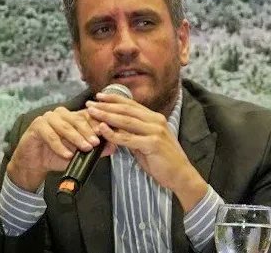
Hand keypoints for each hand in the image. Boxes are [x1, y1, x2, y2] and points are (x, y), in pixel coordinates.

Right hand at [6, 107, 113, 191]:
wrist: (34, 163)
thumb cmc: (56, 155)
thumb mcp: (77, 153)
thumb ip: (95, 150)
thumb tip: (113, 147)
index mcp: (72, 116)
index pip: (87, 116)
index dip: (97, 123)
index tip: (106, 132)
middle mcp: (61, 114)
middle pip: (77, 119)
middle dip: (88, 131)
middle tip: (97, 142)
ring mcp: (48, 118)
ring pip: (65, 126)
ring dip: (76, 138)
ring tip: (86, 148)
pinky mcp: (37, 125)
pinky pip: (50, 136)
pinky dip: (60, 147)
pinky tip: (68, 155)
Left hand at [86, 92, 207, 211]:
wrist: (180, 174)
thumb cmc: (163, 160)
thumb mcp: (146, 143)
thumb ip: (133, 134)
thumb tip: (115, 129)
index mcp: (154, 118)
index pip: (131, 105)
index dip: (114, 99)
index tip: (99, 96)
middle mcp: (155, 121)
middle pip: (126, 110)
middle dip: (106, 105)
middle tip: (90, 103)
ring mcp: (155, 131)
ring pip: (126, 121)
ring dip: (107, 116)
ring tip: (92, 113)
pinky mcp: (153, 144)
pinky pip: (129, 138)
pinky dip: (114, 134)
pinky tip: (103, 129)